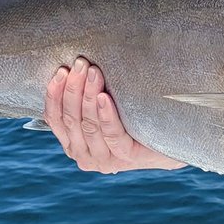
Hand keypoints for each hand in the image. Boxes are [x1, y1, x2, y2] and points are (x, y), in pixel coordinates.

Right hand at [45, 57, 185, 172]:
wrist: (168, 141)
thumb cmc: (131, 120)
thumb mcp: (104, 110)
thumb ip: (86, 100)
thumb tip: (73, 67)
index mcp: (73, 144)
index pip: (55, 119)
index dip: (54, 94)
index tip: (60, 70)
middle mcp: (84, 155)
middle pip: (71, 120)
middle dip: (73, 89)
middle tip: (80, 63)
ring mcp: (104, 160)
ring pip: (89, 125)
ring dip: (88, 95)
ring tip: (94, 71)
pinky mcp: (126, 157)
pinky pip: (112, 134)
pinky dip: (106, 114)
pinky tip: (104, 97)